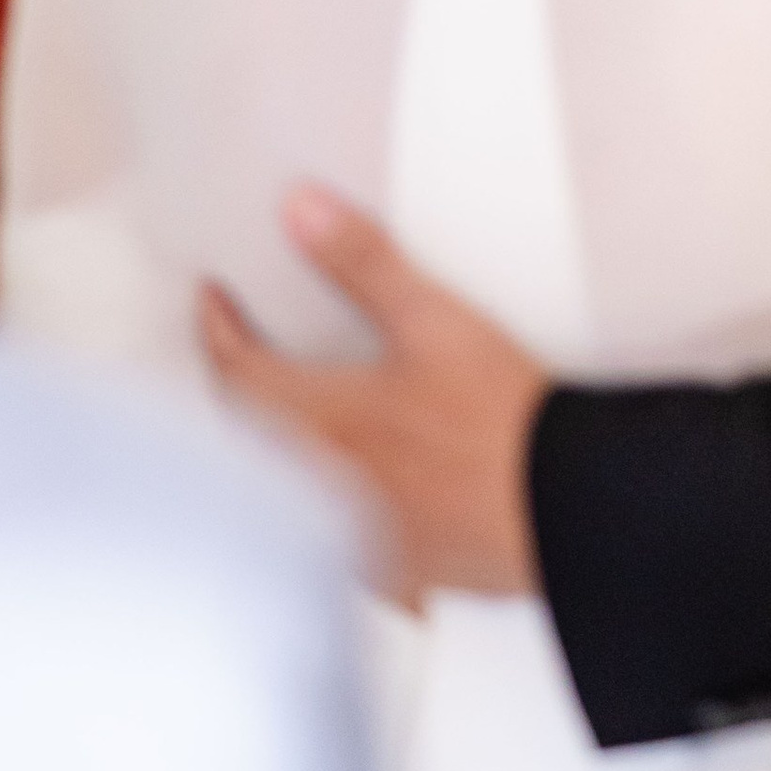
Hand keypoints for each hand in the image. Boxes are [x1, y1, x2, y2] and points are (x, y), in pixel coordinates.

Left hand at [197, 186, 544, 601]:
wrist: (557, 507)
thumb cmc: (498, 424)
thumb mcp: (434, 322)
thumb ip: (363, 262)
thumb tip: (300, 211)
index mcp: (321, 421)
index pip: (238, 371)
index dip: (217, 328)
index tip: (213, 299)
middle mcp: (323, 481)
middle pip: (250, 432)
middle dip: (237, 383)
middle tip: (240, 345)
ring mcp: (354, 530)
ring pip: (288, 482)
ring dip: (276, 441)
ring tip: (290, 408)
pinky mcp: (392, 559)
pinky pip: (332, 530)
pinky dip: (325, 493)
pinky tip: (353, 486)